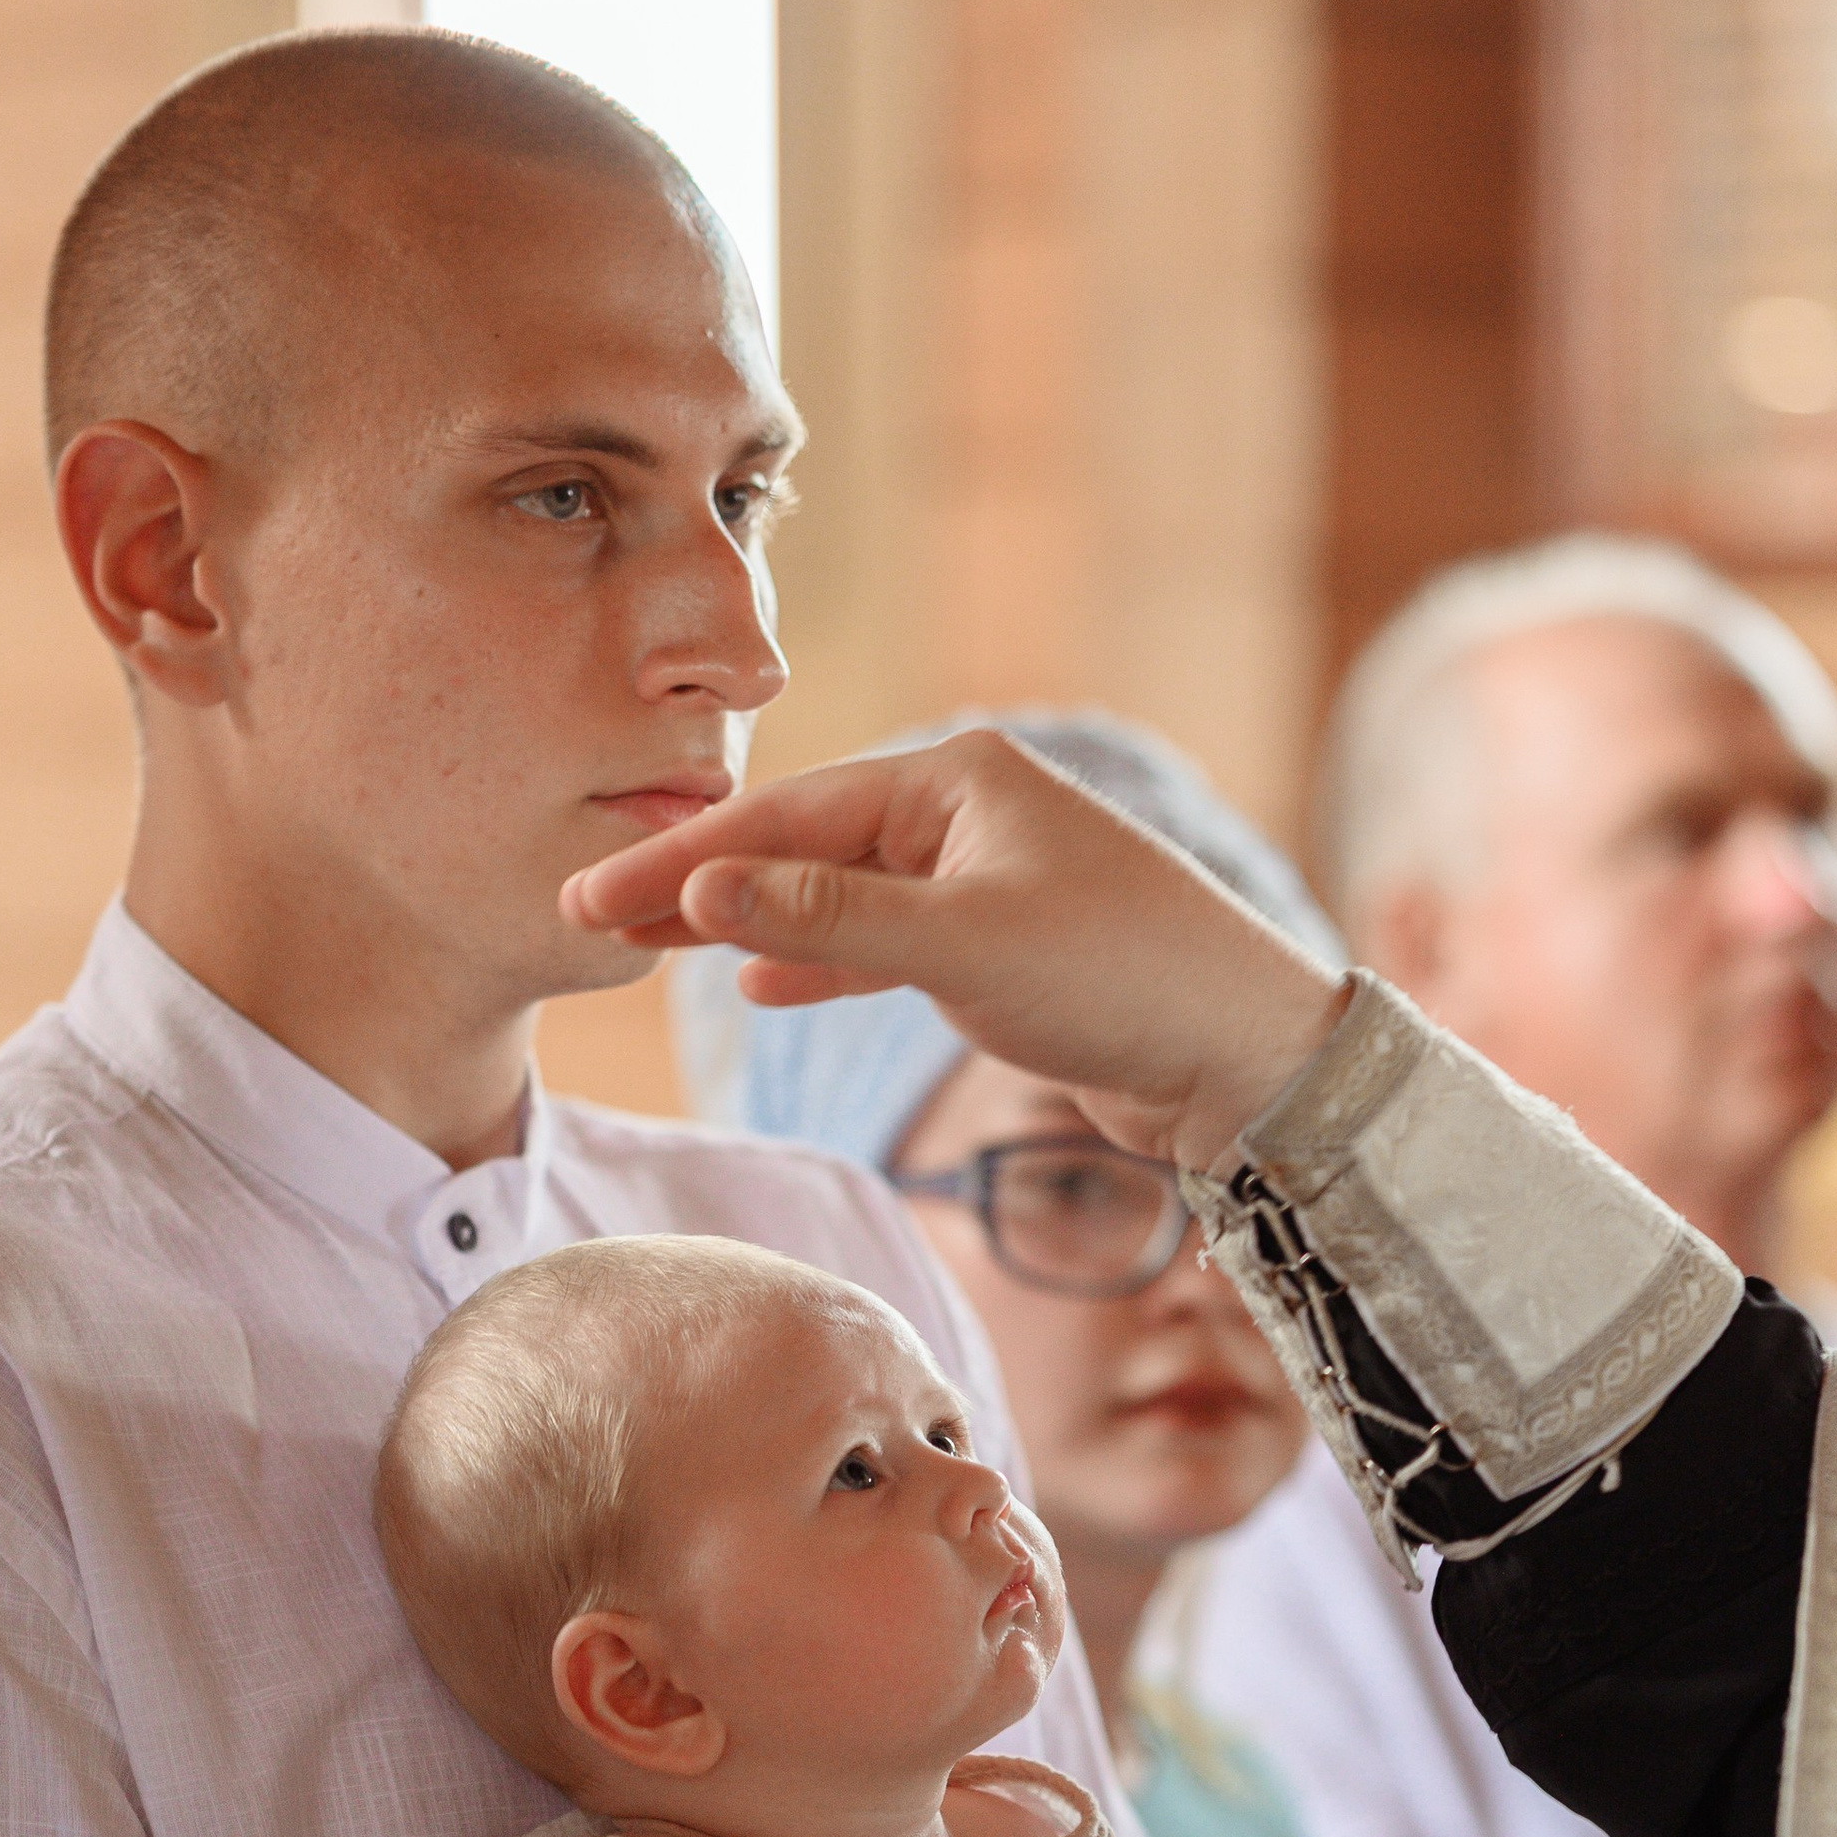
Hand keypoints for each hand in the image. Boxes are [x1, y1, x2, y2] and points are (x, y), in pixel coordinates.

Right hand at [561, 728, 1349, 1172]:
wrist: (1248, 1058)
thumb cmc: (1123, 980)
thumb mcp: (961, 946)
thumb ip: (828, 916)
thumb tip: (703, 883)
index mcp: (960, 778)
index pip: (788, 815)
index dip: (683, 859)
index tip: (590, 894)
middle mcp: (970, 813)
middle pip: (802, 844)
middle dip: (697, 883)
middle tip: (588, 917)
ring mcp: (987, 879)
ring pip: (837, 895)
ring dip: (748, 924)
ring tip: (649, 951)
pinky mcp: (1005, 949)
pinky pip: (884, 942)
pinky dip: (821, 960)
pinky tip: (761, 983)